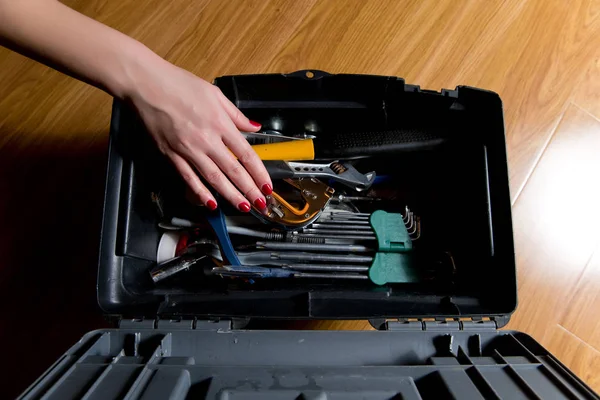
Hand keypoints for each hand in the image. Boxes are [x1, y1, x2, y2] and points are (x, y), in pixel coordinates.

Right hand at [126, 58, 271, 211]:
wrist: (146, 84)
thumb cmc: (178, 84)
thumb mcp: (215, 94)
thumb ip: (236, 115)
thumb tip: (254, 126)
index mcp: (220, 123)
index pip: (246, 154)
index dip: (259, 173)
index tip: (267, 185)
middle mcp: (207, 139)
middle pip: (233, 171)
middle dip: (249, 190)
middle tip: (261, 204)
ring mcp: (188, 149)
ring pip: (214, 178)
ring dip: (230, 195)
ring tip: (243, 207)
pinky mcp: (171, 155)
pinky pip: (189, 178)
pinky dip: (200, 192)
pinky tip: (210, 203)